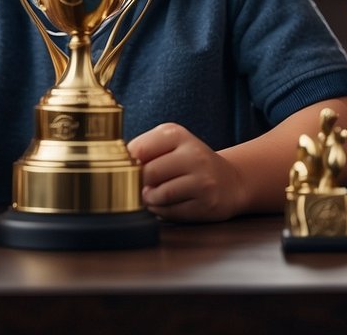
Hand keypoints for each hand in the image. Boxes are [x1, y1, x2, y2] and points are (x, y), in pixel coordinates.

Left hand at [127, 122, 244, 222]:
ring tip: (152, 196)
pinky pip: (171, 212)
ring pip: (159, 194)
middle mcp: (193, 154)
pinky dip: (161, 211)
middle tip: (140, 186)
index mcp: (177, 134)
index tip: (129, 169)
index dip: (128, 163)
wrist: (230, 181)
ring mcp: (203, 180)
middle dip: (138, 184)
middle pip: (148, 173)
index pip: (138, 149)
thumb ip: (144, 150)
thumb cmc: (190, 162)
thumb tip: (115, 165)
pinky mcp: (207, 203)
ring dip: (149, 200)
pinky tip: (165, 205)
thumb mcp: (170, 145)